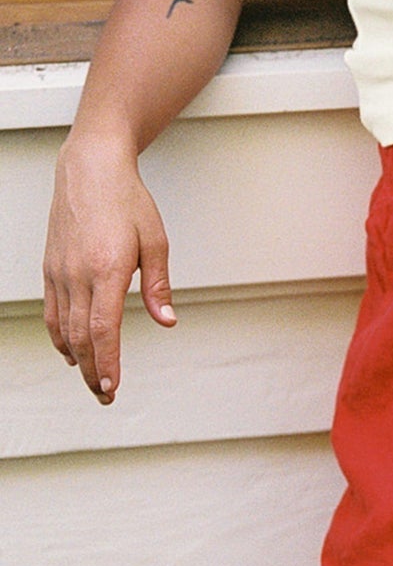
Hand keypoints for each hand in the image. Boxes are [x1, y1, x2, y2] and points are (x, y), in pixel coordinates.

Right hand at [43, 135, 175, 404]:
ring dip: (77, 359)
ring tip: (92, 381)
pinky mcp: (51, 267)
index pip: (104, 329)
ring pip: (64, 328)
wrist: (90, 168)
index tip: (112, 387)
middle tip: (107, 396)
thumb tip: (167, 322)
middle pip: (81, 337)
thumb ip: (159, 286)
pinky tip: (70, 351)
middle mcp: (78, 274)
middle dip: (94, 372)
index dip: (107, 363)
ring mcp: (60, 272)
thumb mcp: (156, 241)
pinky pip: (53, 311)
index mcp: (107, 269)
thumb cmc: (128, 201)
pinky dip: (60, 336)